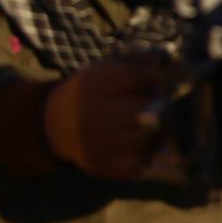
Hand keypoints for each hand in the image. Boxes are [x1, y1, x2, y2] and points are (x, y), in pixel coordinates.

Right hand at [42, 54, 169, 179]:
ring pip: (145, 137)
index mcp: (92, 84)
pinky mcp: (101, 166)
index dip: (154, 77)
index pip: (136, 76)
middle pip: (143, 109)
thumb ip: (135, 63)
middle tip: (159, 104)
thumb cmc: (90, 94)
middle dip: (158, 105)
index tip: (156, 79)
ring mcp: (95, 143)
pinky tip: (145, 144)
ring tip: (155, 124)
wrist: (54, 125)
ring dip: (158, 130)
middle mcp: (91, 114)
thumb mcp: (103, 71)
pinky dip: (148, 154)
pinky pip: (139, 163)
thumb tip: (167, 56)